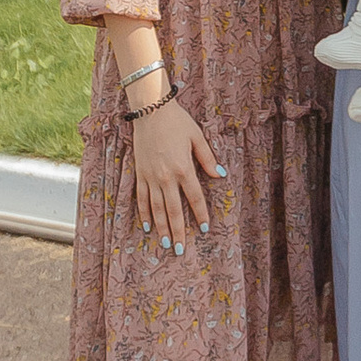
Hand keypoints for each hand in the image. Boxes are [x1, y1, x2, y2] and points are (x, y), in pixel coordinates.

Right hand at [130, 97, 225, 251]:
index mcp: (183, 168)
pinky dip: (144, 213)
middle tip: (181, 250)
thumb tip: (221, 174)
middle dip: (178, 231)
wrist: (150, 110)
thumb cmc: (177, 121)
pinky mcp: (140, 173)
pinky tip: (147, 226)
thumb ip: (207, 158)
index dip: (200, 214)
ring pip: (157, 208)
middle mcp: (166, 177)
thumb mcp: (197, 137)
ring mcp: (151, 176)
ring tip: (166, 243)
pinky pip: (142, 198)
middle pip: (174, 210)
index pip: (194, 197)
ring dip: (161, 228)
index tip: (203, 228)